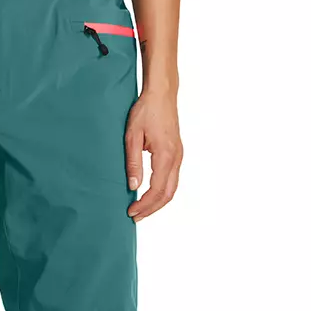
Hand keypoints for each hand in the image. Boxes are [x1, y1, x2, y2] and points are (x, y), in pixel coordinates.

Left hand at [125, 90, 182, 219]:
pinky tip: (150, 193)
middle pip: (168, 194)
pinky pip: (173, 179)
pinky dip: (163, 191)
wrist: (161, 94)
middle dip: (151, 208)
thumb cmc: (146, 111)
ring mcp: (179, 156)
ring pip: (173, 188)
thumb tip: (133, 186)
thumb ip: (133, 162)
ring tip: (141, 209)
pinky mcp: (177, 153)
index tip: (131, 211)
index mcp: (166, 155)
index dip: (144, 204)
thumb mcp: (132, 136)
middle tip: (135, 216)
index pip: (157, 190)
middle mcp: (176, 158)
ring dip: (158, 201)